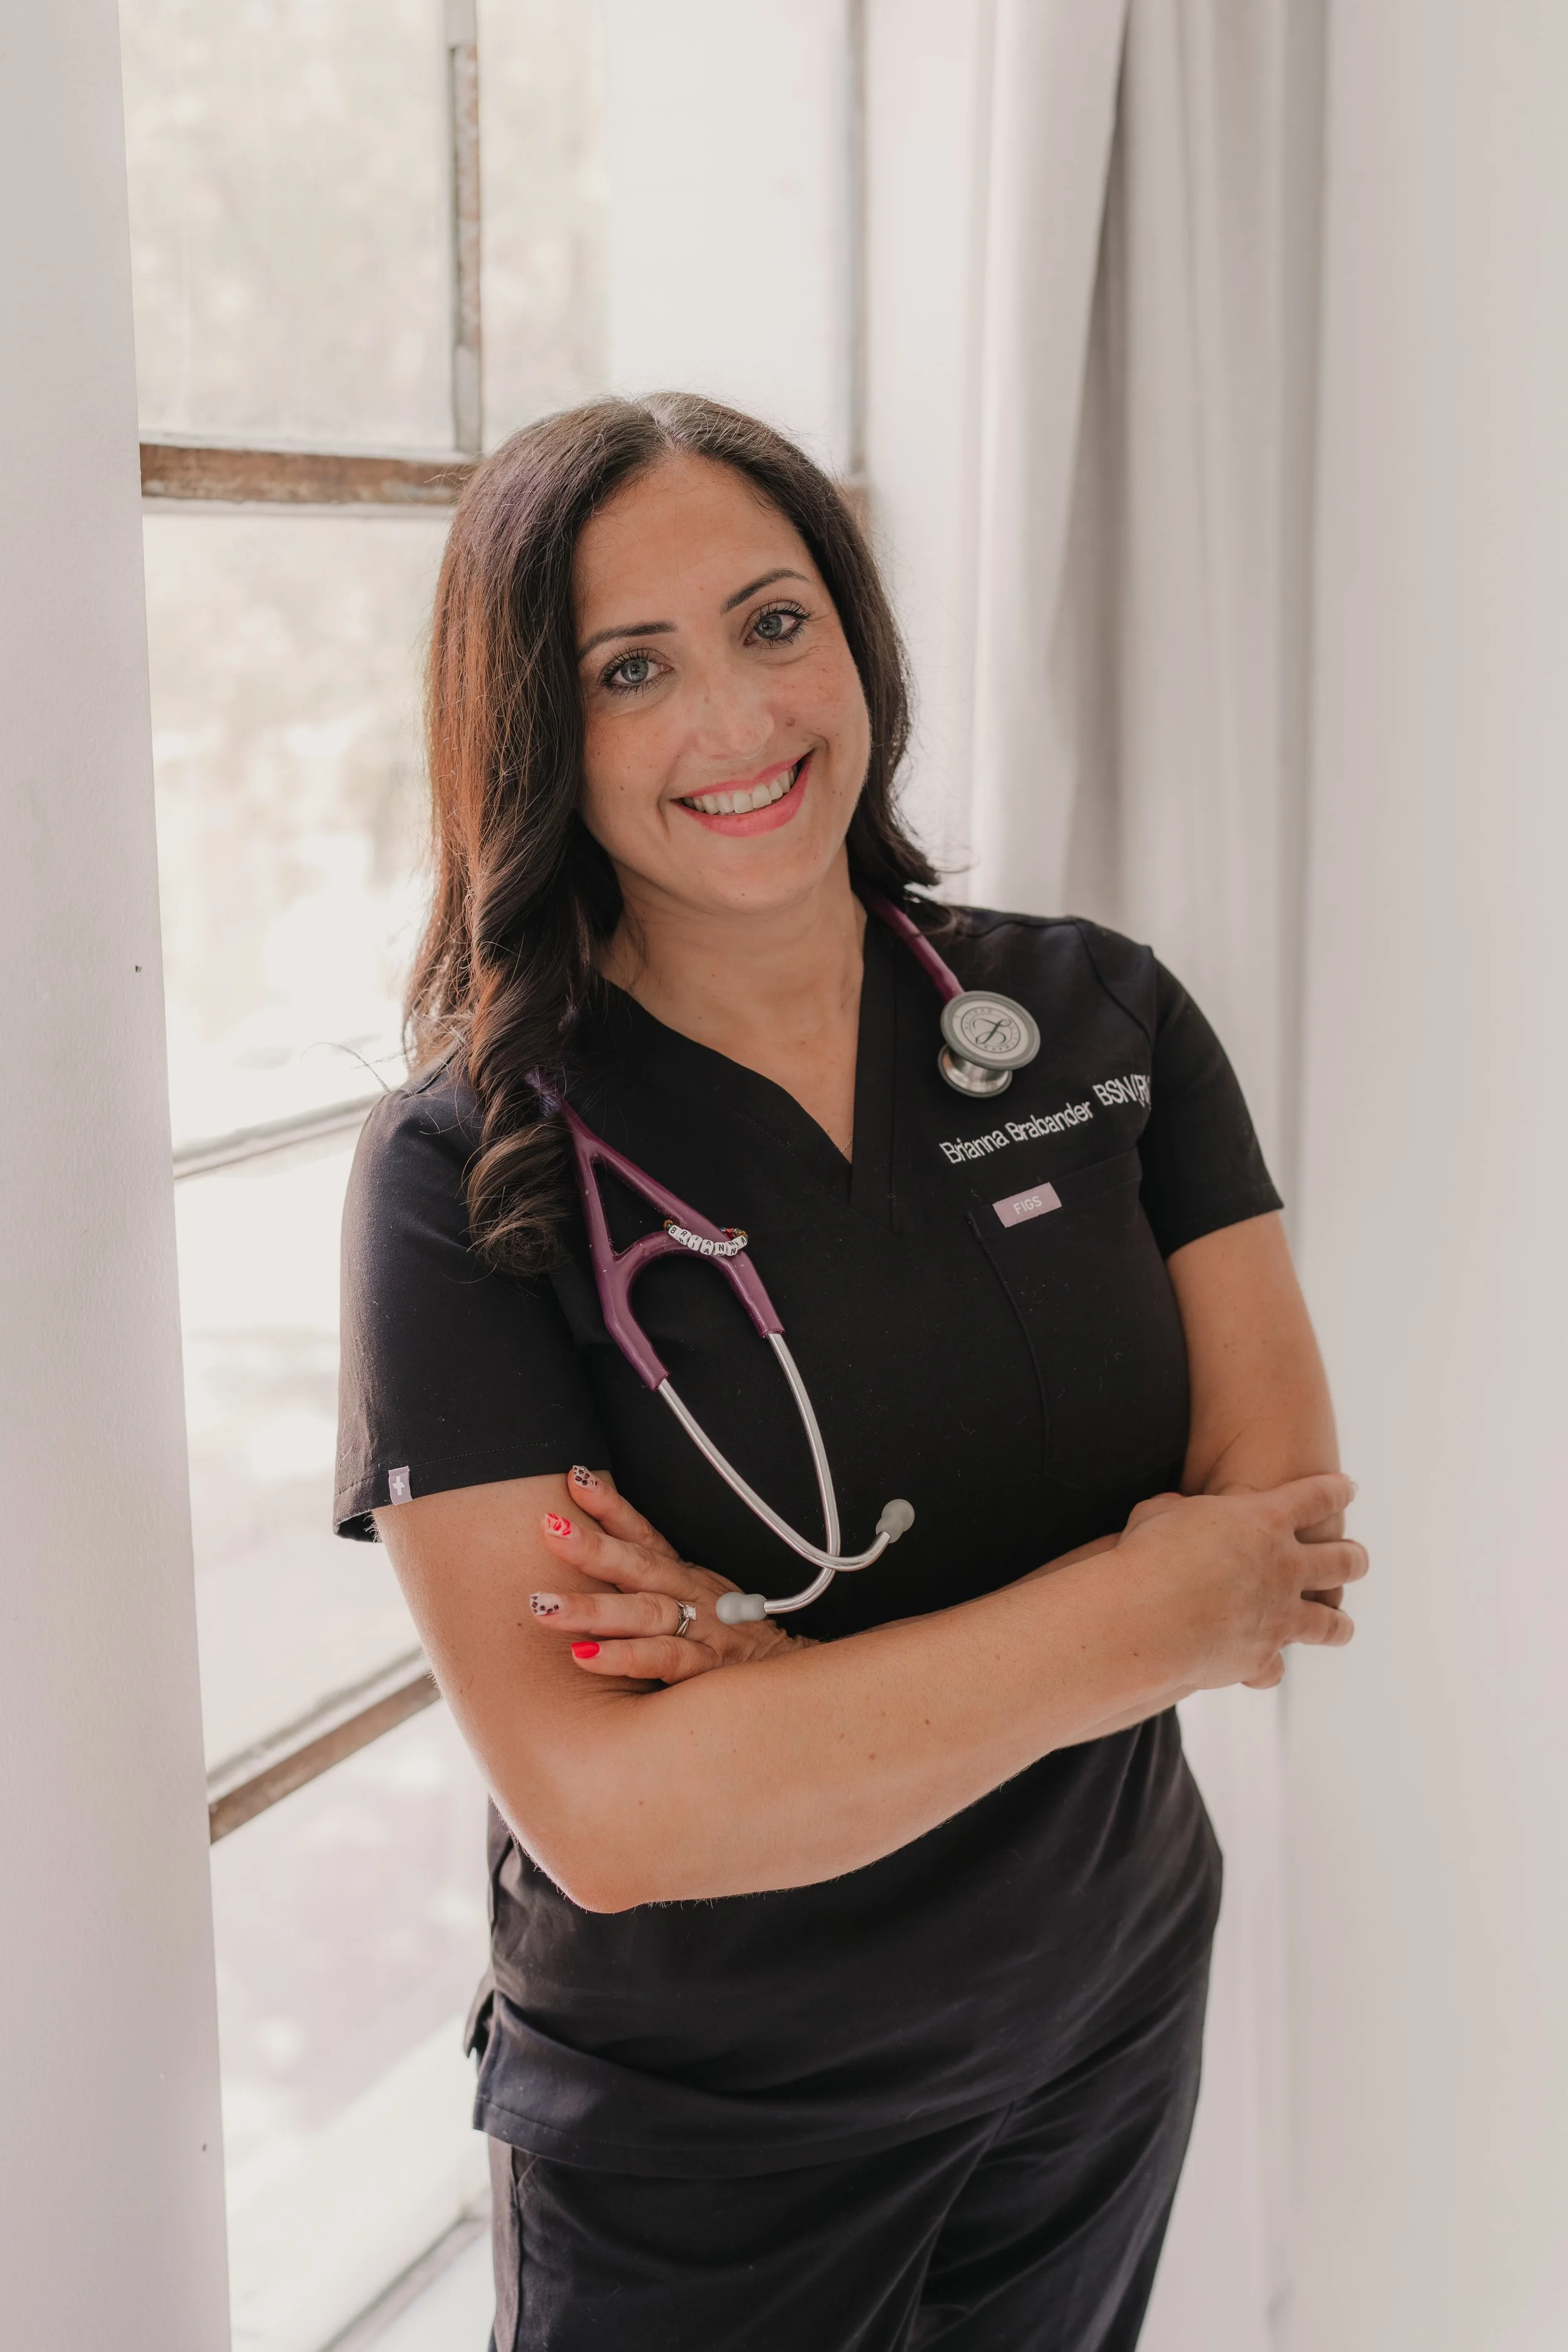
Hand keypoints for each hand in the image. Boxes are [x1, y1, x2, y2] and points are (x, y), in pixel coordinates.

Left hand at [529, 1467, 800, 1681]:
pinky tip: (582, 1657)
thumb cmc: (728, 1639)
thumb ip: (649, 1585)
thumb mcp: (695, 1600)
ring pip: (644, 1612)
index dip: (610, 1505)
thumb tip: (592, 1564)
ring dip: (592, 1609)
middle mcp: (691, 1594)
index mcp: (684, 1575)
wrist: (787, 1677)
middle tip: (548, 1528)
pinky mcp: (708, 1669)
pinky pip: (663, 1659)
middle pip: (638, 1566)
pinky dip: (624, 1656)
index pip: (643, 1533)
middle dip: (591, 1547)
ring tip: (543, 1606)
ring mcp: (702, 1630)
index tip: (574, 1478)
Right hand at [1111, 1472, 1365, 1694]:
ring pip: (1331, 1623)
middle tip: (1353, 1558)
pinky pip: (1278, 1669)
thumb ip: (1176, 1509)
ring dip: (1337, 1623)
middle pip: (1343, 1561)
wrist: (1145, 1618)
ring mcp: (1280, 1616)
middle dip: (1353, 1558)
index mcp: (1265, 1520)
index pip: (1318, 1497)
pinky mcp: (1262, 1658)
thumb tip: (1177, 1510)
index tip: (1347, 1489)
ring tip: (1340, 1625)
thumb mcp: (1158, 1512)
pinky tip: (1262, 1666)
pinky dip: (1268, 1668)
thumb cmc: (1145, 1556)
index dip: (1337, 1492)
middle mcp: (1285, 1567)